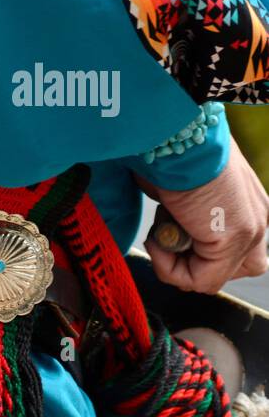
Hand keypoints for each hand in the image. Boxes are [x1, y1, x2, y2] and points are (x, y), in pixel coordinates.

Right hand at [139, 140, 268, 293]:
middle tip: (166, 239)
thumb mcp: (178, 186)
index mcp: (248, 202)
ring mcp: (252, 230)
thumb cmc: (170, 151)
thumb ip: (182, 210)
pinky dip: (168, 267)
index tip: (165, 229)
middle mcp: (259, 217)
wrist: (178, 136)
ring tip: (160, 235)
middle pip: (236, 268)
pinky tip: (157, 239)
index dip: (196, 251)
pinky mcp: (235, 240)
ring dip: (177, 267)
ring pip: (214, 278)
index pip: (238, 248)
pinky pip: (198, 280)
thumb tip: (161, 226)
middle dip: (194, 264)